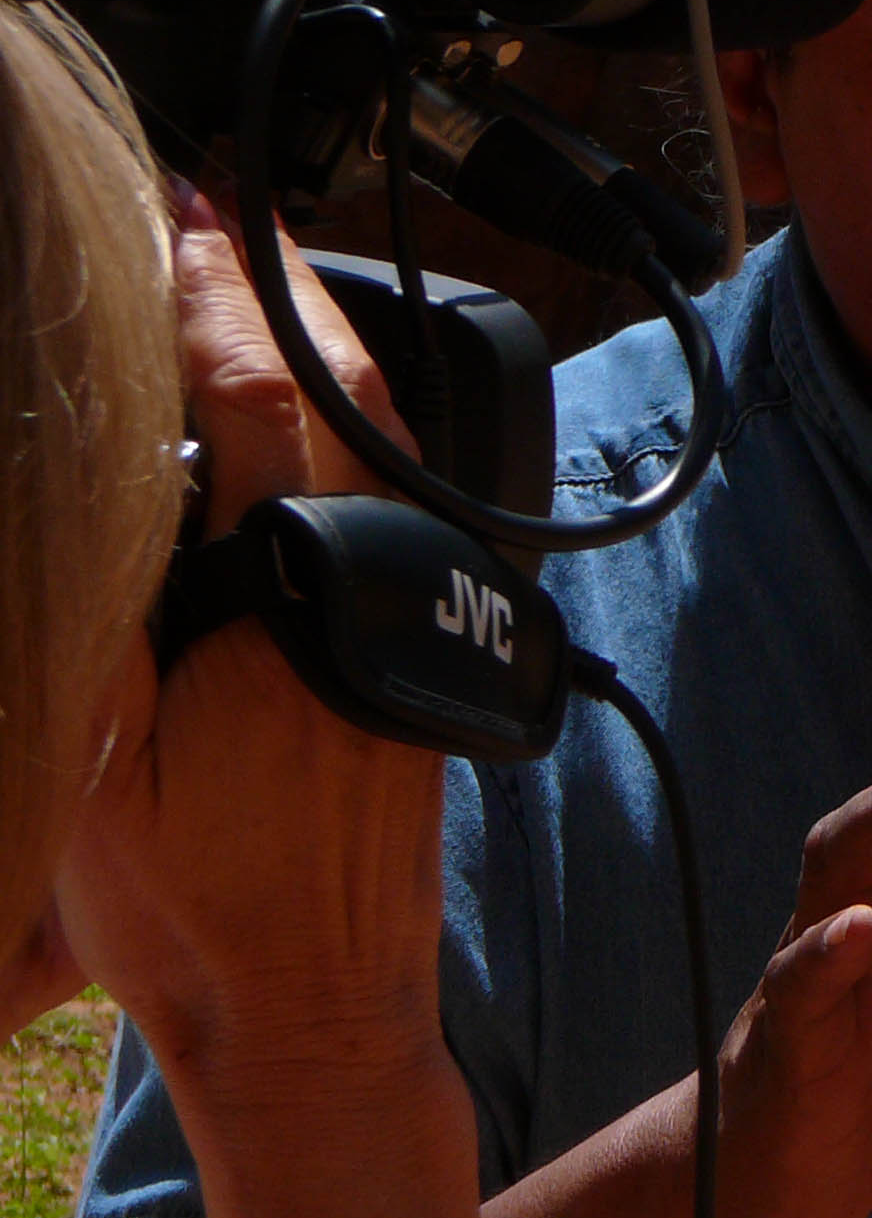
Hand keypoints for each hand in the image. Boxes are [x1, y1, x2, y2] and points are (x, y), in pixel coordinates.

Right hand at [50, 188, 446, 1089]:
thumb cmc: (192, 908)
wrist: (314, 1007)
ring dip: (319, 348)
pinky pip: (400, 499)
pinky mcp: (428, 647)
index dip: (209, 294)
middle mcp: (371, 592)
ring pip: (386, 442)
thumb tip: (101, 476)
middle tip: (208, 210)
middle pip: (343, 394)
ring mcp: (413, 617)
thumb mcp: (98, 759)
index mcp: (280, 601)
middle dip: (273, 290)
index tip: (169, 213)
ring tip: (247, 280)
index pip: (256, 401)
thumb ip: (107, 611)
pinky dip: (353, 426)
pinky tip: (306, 406)